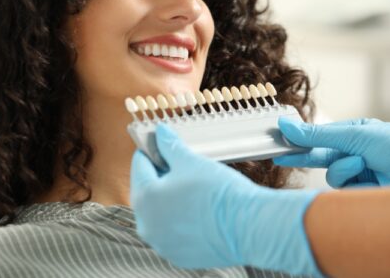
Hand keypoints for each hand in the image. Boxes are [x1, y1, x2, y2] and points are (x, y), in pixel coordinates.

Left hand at [130, 123, 322, 275]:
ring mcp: (161, 243)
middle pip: (146, 191)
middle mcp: (147, 225)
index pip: (140, 165)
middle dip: (160, 176)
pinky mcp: (178, 256)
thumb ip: (170, 146)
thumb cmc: (220, 193)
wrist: (250, 227)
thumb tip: (160, 133)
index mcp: (145, 198)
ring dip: (168, 199)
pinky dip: (180, 220)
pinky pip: (172, 232)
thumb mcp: (191, 161)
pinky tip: (197, 210)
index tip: (160, 145)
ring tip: (191, 188)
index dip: (151, 151)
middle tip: (180, 165)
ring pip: (158, 213)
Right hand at [275, 118, 389, 187]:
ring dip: (342, 169)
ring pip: (331, 176)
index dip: (297, 139)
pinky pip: (343, 189)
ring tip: (362, 164)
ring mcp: (359, 174)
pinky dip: (351, 180)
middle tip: (279, 156)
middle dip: (302, 157)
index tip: (276, 139)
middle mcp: (354, 154)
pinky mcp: (363, 194)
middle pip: (319, 157)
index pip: (318, 137)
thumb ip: (318, 135)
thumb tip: (288, 125)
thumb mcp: (355, 136)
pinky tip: (367, 176)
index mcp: (353, 134)